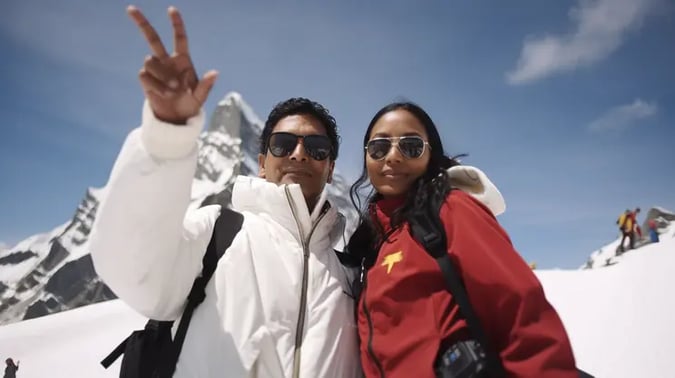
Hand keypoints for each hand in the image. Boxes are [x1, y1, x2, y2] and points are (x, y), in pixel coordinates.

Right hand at [128, 6, 217, 123]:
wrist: (175, 118)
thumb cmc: (190, 105)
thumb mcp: (200, 97)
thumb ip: (206, 85)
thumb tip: (215, 73)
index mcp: (182, 60)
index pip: (179, 38)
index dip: (176, 24)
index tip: (171, 9)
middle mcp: (166, 61)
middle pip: (152, 38)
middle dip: (141, 22)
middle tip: (130, 8)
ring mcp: (155, 69)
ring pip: (149, 60)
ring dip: (161, 74)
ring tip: (173, 90)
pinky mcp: (145, 79)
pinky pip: (144, 75)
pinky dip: (156, 85)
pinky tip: (164, 94)